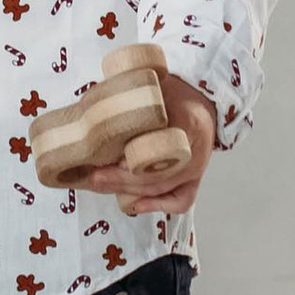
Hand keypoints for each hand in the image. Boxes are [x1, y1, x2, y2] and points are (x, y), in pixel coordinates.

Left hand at [73, 71, 218, 218]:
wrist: (201, 103)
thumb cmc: (174, 95)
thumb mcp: (156, 89)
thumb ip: (131, 99)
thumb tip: (92, 111)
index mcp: (189, 123)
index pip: (163, 146)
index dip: (138, 158)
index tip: (115, 159)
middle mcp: (196, 150)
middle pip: (158, 172)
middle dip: (123, 178)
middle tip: (96, 175)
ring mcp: (197, 168)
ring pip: (162, 188)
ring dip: (130, 190)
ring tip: (102, 184)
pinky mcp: (195, 179)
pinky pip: (181, 201)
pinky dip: (157, 205)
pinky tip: (133, 205)